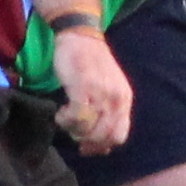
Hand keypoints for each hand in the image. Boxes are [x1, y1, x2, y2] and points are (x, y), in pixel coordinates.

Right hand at [50, 25, 134, 154]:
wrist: (81, 37)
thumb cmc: (91, 64)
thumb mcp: (108, 89)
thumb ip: (108, 114)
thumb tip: (104, 148)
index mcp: (124, 100)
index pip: (119, 135)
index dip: (102, 145)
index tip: (87, 146)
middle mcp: (116, 98)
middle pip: (103, 136)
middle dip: (85, 141)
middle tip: (72, 132)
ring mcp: (100, 93)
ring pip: (88, 129)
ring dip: (72, 130)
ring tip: (66, 118)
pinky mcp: (83, 87)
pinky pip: (76, 117)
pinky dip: (65, 120)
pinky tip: (61, 112)